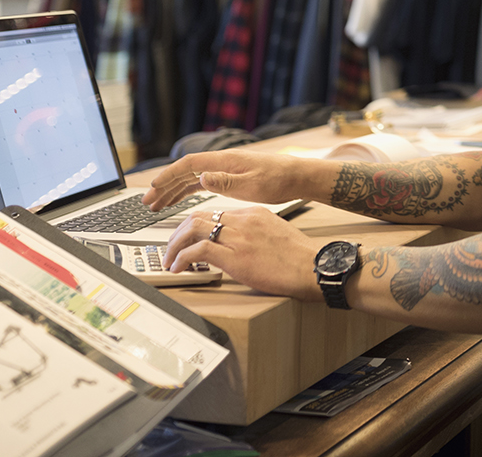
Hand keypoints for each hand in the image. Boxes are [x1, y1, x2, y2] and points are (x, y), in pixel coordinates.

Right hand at [142, 151, 311, 210]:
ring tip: (156, 205)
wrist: (297, 176)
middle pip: (185, 172)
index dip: (168, 176)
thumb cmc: (278, 180)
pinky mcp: (229, 177)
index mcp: (224, 161)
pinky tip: (178, 200)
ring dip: (172, 191)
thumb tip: (202, 178)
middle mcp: (221, 162)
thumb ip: (226, 181)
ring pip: (190, 179)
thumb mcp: (252, 184)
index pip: (188, 165)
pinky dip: (187, 192)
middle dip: (164, 186)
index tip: (153, 188)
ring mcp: (224, 169)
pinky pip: (200, 184)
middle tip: (147, 203)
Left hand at [165, 206, 323, 302]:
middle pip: (198, 217)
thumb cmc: (299, 257)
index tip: (188, 238)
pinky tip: (178, 268)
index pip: (215, 213)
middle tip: (172, 248)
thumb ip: (255, 233)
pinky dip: (182, 258)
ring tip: (170, 259)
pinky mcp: (234, 256)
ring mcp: (238, 237)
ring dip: (175, 245)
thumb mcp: (276, 234)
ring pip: (192, 230)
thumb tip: (239, 245)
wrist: (312, 266)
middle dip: (178, 233)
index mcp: (253, 213)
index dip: (195, 226)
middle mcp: (243, 220)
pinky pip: (197, 251)